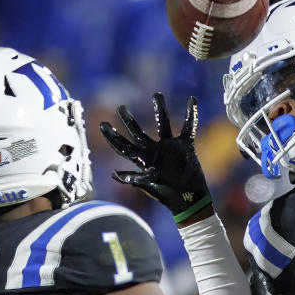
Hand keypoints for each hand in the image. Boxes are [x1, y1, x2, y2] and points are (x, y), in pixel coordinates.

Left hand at [100, 93, 211, 223]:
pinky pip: (189, 128)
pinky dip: (192, 115)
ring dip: (160, 109)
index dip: (112, 137)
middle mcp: (154, 151)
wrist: (189, 200)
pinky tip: (192, 101)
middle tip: (121, 107)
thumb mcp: (149, 186)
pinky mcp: (185, 146)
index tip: (102, 125)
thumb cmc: (168, 196)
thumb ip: (134, 178)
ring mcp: (169, 147)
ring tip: (157, 95)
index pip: (123, 146)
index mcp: (143, 160)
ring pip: (163, 123)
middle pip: (138, 131)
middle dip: (128, 120)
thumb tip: (113, 174)